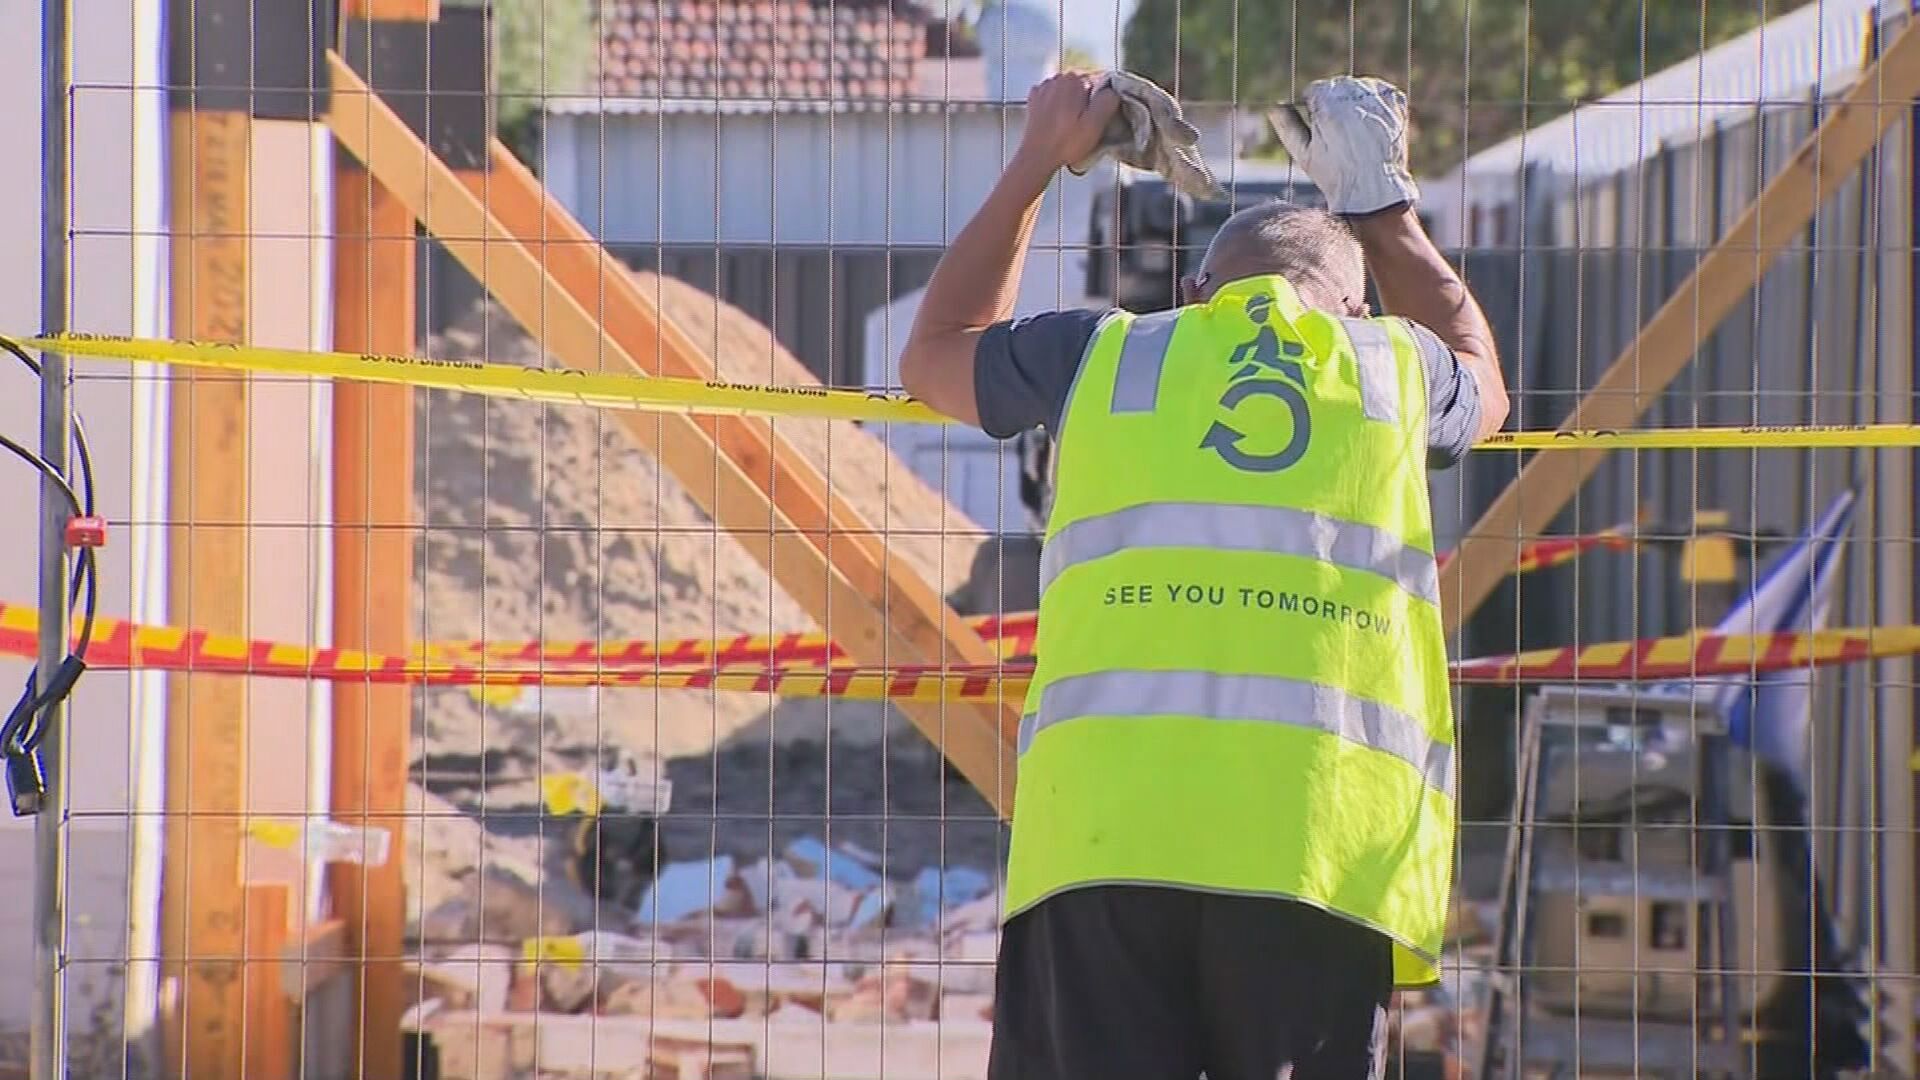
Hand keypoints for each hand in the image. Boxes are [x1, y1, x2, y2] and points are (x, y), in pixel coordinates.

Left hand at [1016, 72, 1121, 173]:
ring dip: (1071, 104)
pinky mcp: (1034, 101)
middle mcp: (1057, 79)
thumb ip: (1108, 101)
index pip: (1097, 81)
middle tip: (1085, 123)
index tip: (1099, 116)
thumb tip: (1112, 91)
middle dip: (1085, 100)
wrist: (1037, 157)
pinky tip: (1058, 121)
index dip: (1101, 99)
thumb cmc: (1066, 143)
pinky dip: (1056, 107)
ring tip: (1071, 125)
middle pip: (1081, 86)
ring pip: (1066, 92)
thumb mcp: (1095, 124)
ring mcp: (1043, 89)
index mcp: (1073, 80)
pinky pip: (1052, 99)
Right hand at [1267, 76, 1419, 216]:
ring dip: (1353, 101)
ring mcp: (1377, 99)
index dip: (1313, 110)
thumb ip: (1287, 127)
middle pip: (1336, 86)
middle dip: (1333, 103)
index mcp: (1328, 108)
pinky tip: (1371, 124)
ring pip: (1357, 86)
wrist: (1374, 189)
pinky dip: (1374, 102)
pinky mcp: (1395, 103)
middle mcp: (1353, 98)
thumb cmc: (1335, 175)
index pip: (1314, 90)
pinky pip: (1379, 90)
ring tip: (1355, 130)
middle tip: (1339, 133)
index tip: (1319, 129)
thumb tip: (1274, 106)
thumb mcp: (1303, 155)